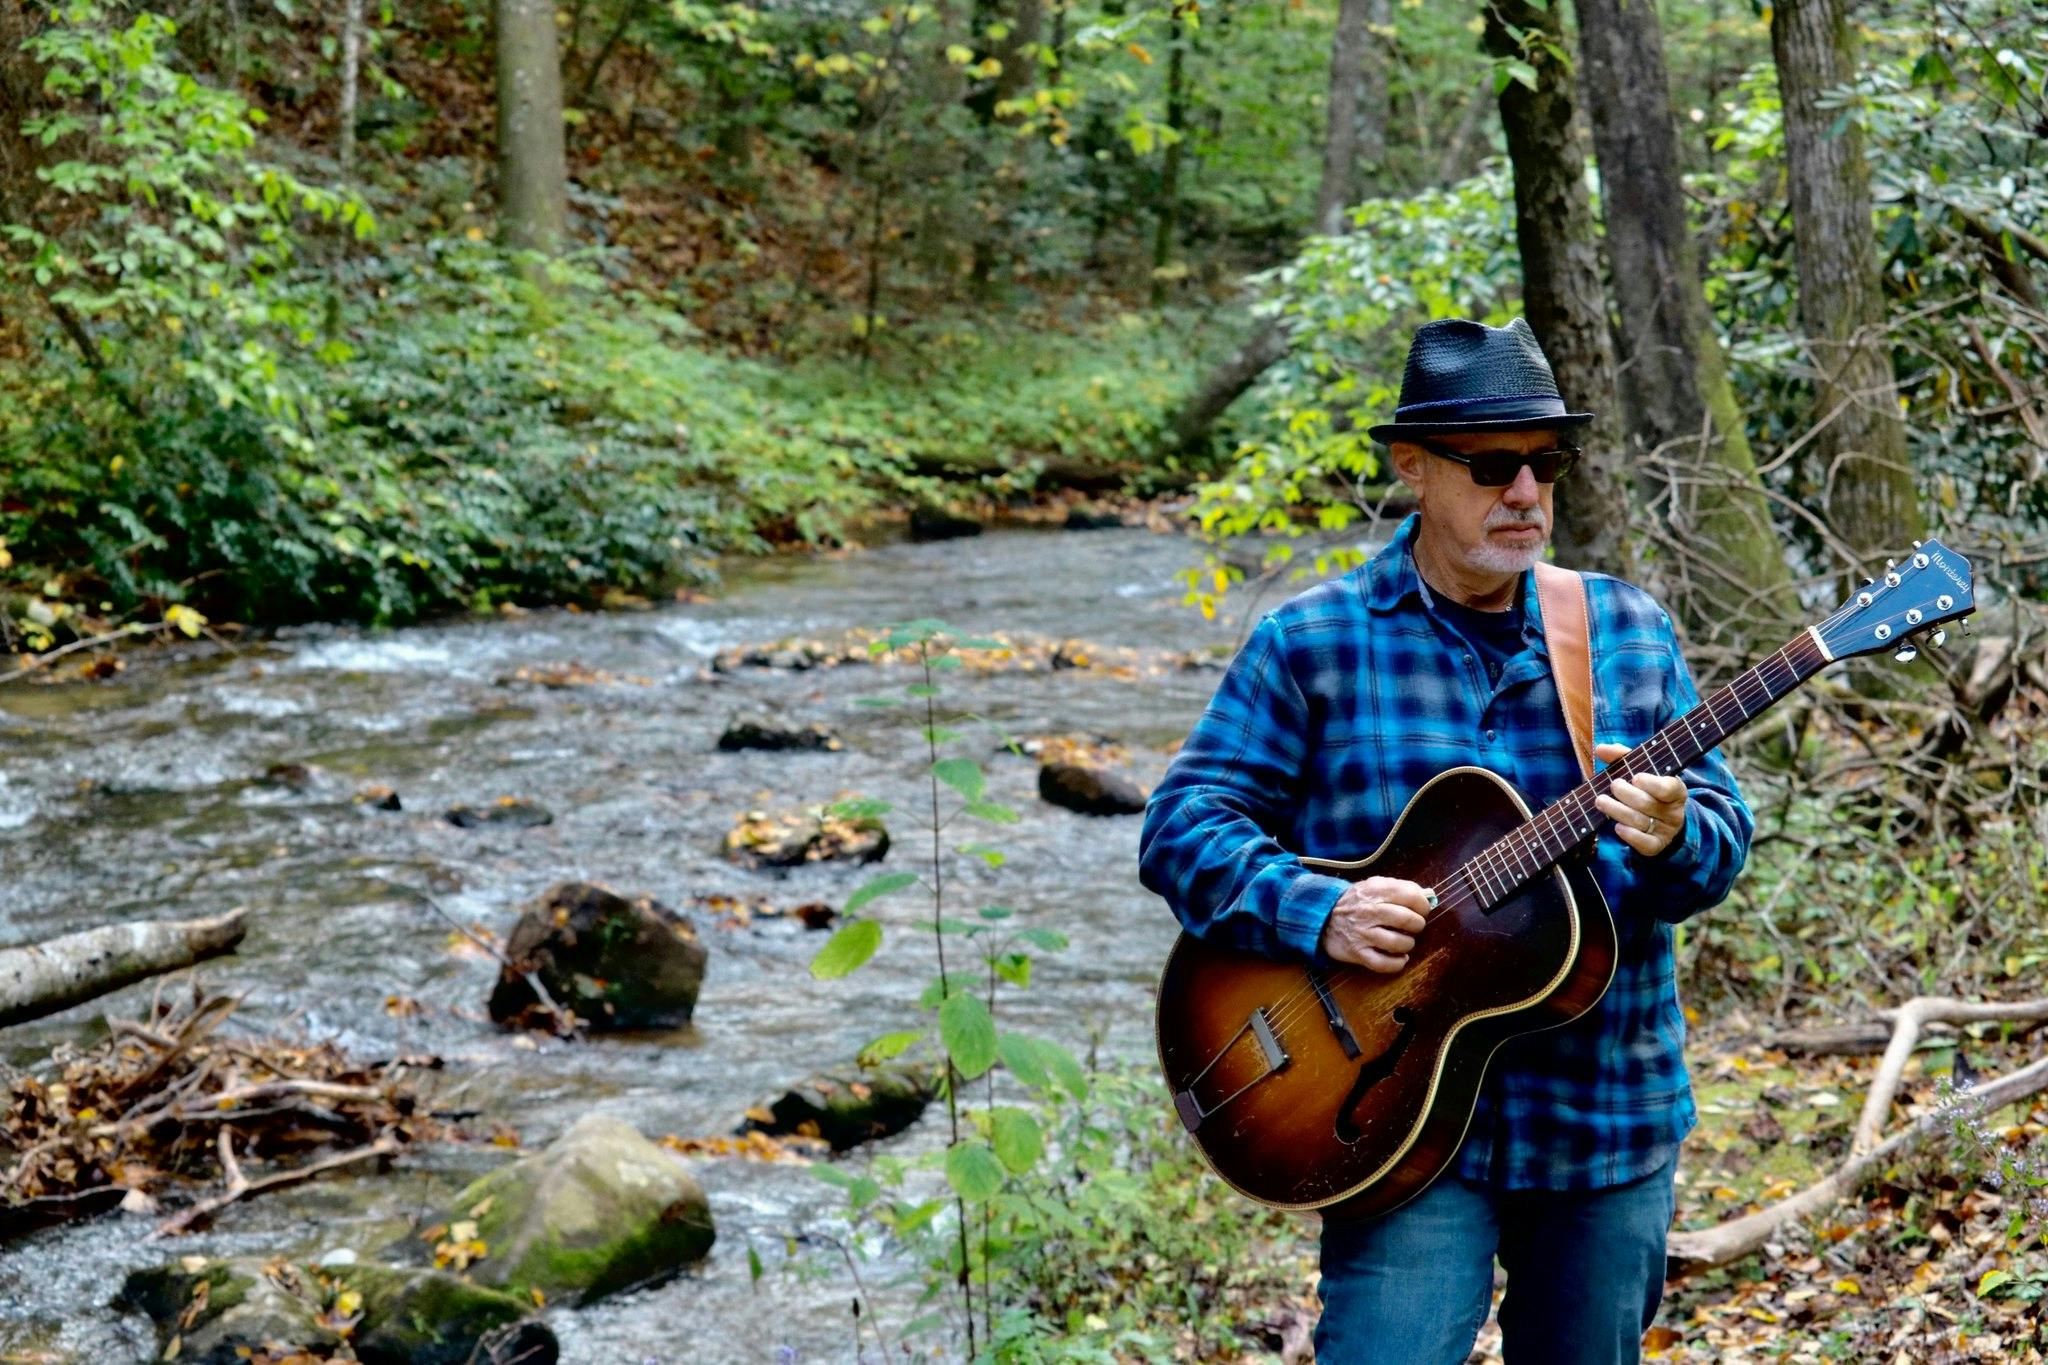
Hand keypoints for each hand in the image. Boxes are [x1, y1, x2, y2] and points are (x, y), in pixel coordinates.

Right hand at [1319, 875, 1434, 973]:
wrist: (1322, 917)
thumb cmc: (1355, 902)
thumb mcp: (1373, 886)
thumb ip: (1400, 887)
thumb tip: (1429, 894)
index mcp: (1375, 891)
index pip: (1410, 895)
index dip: (1423, 905)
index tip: (1422, 910)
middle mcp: (1369, 911)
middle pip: (1407, 920)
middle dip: (1418, 925)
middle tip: (1414, 926)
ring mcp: (1363, 933)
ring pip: (1398, 943)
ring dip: (1408, 944)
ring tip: (1406, 942)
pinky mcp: (1358, 952)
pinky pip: (1384, 964)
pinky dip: (1397, 963)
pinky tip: (1400, 958)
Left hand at [1592, 741, 1688, 857]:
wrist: (1663, 821)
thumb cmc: (1648, 790)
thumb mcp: (1641, 771)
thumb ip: (1623, 758)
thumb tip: (1601, 749)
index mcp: (1676, 790)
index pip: (1668, 788)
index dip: (1652, 784)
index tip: (1635, 778)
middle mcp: (1674, 812)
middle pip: (1648, 804)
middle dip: (1626, 794)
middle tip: (1613, 785)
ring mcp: (1666, 830)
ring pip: (1641, 822)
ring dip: (1617, 811)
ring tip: (1601, 801)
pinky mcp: (1656, 846)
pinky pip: (1644, 843)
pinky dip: (1629, 835)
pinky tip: (1617, 826)